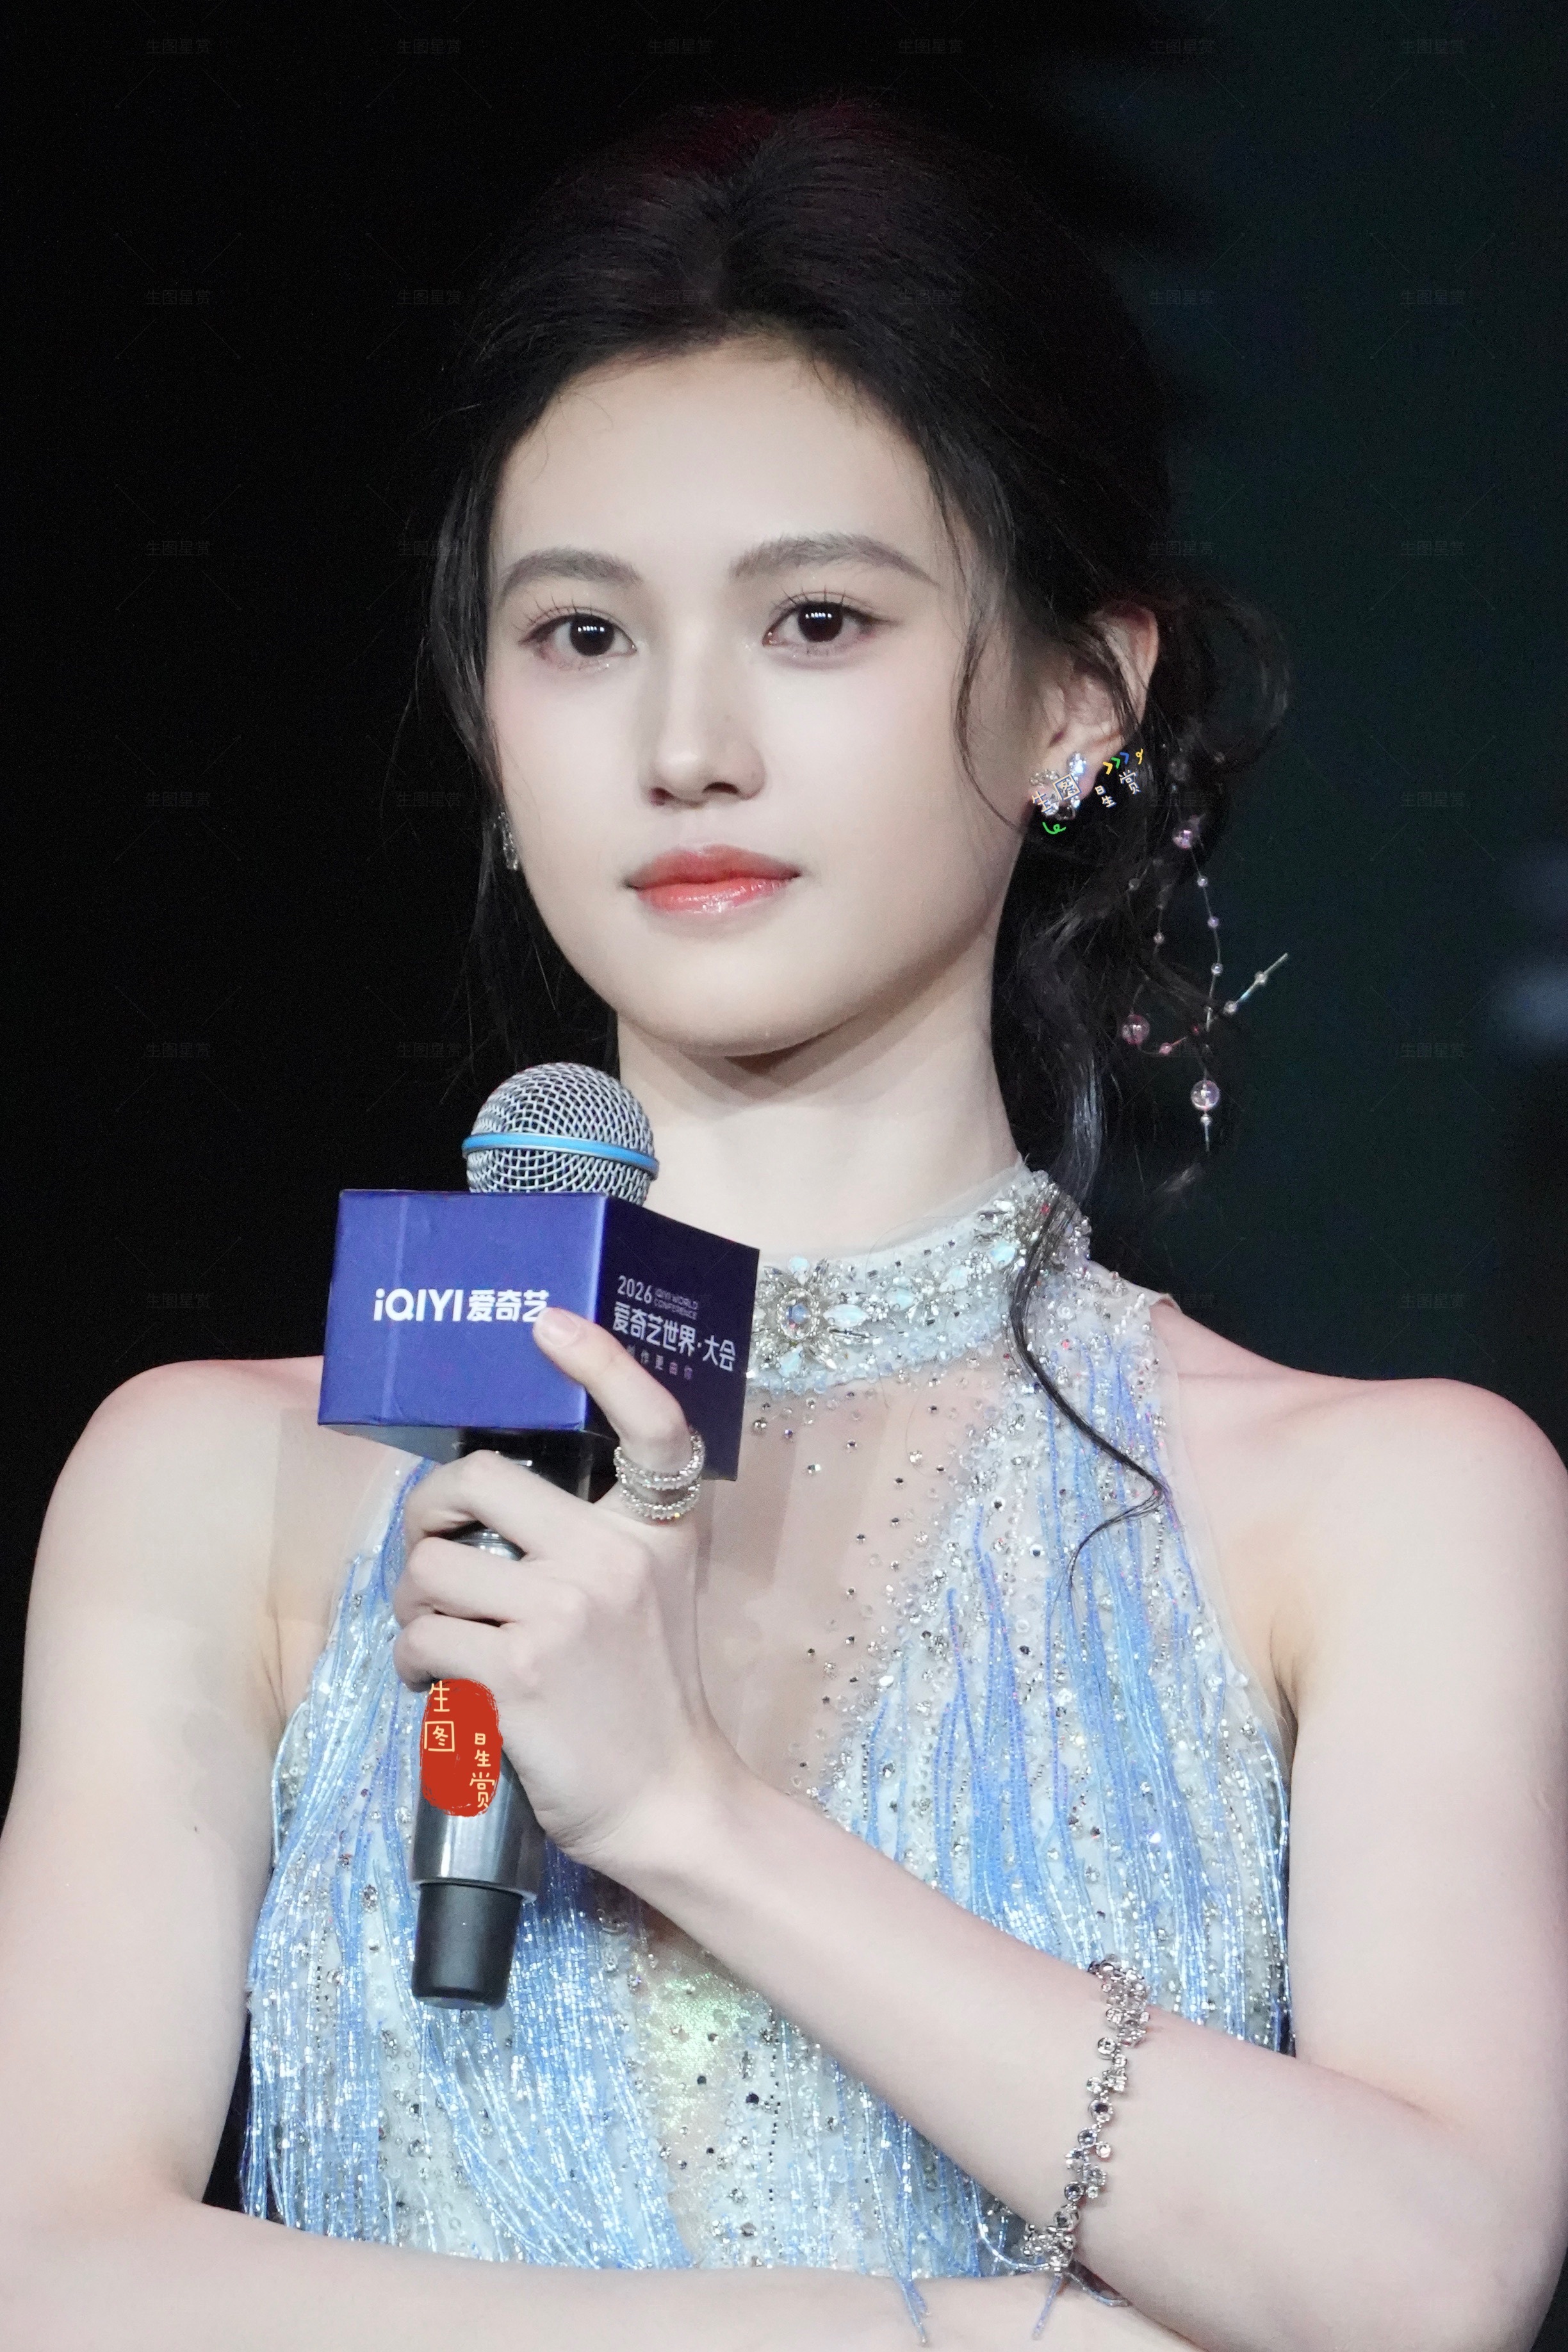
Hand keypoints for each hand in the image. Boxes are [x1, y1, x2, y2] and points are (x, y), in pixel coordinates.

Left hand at [390, 1306, 741, 1884]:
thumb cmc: (648, 1692)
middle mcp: (614, 1554)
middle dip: (429, 1511)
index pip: (649, 1420)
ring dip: (412, 1602)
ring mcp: (565, 1610)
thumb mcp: (655, 1589)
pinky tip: (433, 1683)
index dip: (601, 1361)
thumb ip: (602, 1533)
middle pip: (480, 1478)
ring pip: (433, 1567)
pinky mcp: (518, 1671)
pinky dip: (411, 1662)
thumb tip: (494, 1495)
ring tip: (433, 1634)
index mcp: (657, 1528)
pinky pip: (420, 1637)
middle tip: (429, 1546)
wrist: (668, 1796)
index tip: (547, 1325)